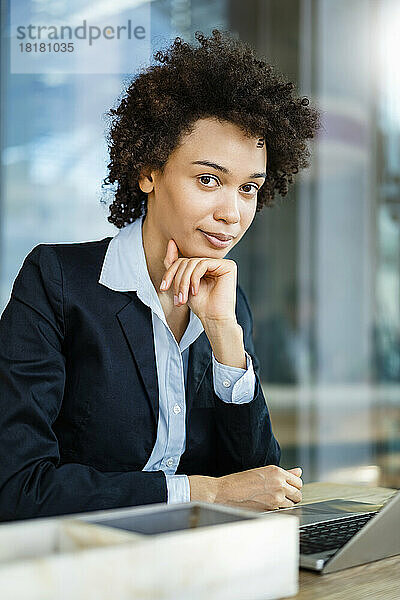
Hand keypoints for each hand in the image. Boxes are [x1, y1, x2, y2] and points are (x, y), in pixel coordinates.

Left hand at [160, 238, 237, 321]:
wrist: (213, 318)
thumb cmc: (201, 304)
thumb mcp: (181, 283)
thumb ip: (174, 263)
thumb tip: (171, 241)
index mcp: (204, 265)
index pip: (182, 260)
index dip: (170, 273)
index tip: (164, 287)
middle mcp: (213, 262)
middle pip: (186, 260)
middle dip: (177, 279)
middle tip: (177, 297)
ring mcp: (221, 263)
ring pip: (193, 262)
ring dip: (184, 281)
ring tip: (184, 297)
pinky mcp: (228, 265)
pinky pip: (203, 264)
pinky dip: (195, 278)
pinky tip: (196, 291)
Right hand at [188, 466, 302, 510]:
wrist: (225, 492)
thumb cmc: (240, 481)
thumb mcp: (263, 471)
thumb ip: (284, 473)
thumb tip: (298, 471)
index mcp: (277, 471)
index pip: (298, 481)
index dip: (294, 486)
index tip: (288, 488)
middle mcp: (279, 483)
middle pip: (298, 494)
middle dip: (292, 497)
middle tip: (282, 496)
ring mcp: (276, 497)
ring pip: (292, 504)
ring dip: (286, 504)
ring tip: (273, 501)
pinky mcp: (271, 509)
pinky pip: (282, 511)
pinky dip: (278, 510)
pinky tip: (267, 506)